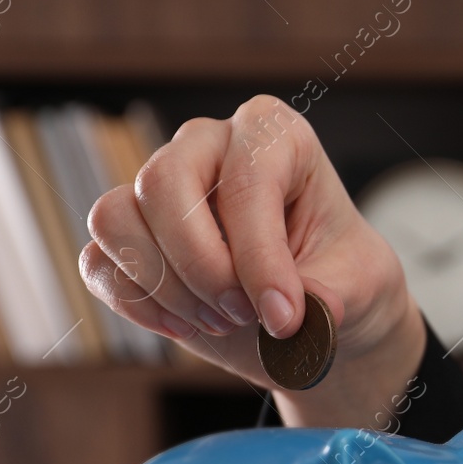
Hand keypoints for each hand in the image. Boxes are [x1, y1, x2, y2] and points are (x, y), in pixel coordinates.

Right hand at [79, 95, 424, 423]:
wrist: (313, 314)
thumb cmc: (343, 279)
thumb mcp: (364, 286)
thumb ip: (337, 295)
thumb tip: (301, 311)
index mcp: (274, 135)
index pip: (245, 181)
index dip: (260, 258)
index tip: (285, 318)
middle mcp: (207, 144)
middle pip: (161, 183)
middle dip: (202, 266)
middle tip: (245, 315)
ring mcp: (158, 187)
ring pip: (115, 219)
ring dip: (167, 287)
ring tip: (222, 322)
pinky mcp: (127, 236)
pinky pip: (98, 262)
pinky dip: (139, 305)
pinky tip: (188, 328)